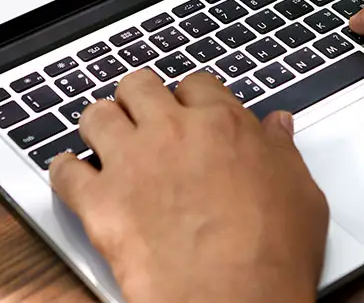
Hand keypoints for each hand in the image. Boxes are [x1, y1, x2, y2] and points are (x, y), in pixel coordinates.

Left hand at [49, 70, 327, 302]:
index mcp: (221, 124)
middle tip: (142, 118)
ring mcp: (132, 163)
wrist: (232, 298)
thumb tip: (277, 126)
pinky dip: (64, 171)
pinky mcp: (100, 201)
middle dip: (138, 98)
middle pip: (138, 85)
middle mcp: (171, 132)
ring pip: (97, 115)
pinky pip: (65, 171)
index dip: (190, 97)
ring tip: (105, 140)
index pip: (195, 83)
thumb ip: (281, 151)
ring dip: (100, 124)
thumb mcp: (300, 192)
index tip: (189, 110)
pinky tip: (72, 175)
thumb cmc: (271, 253)